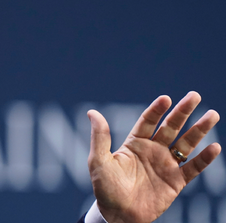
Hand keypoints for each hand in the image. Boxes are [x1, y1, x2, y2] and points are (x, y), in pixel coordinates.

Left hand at [88, 91, 220, 222]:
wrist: (119, 215)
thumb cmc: (106, 188)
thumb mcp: (99, 161)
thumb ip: (100, 137)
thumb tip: (92, 113)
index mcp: (135, 143)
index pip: (148, 121)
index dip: (157, 110)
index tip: (166, 99)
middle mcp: (153, 150)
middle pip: (171, 127)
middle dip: (182, 112)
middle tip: (194, 96)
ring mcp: (166, 164)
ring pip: (186, 143)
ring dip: (199, 130)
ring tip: (212, 115)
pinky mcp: (176, 181)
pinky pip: (193, 168)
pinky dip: (204, 158)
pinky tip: (214, 147)